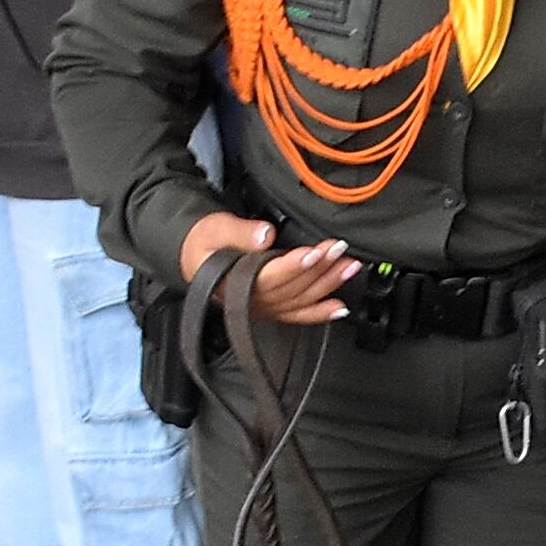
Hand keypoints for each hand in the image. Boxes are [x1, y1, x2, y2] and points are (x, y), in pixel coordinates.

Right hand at [180, 210, 357, 325]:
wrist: (195, 258)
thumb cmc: (205, 243)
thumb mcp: (214, 229)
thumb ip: (239, 233)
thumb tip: (264, 235)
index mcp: (234, 282)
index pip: (269, 275)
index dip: (294, 266)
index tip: (315, 253)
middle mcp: (253, 301)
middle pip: (292, 287)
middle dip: (320, 268)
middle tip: (340, 250)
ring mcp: (264, 309)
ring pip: (300, 299)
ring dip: (328, 285)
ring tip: (349, 267)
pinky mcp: (272, 310)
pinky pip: (299, 316)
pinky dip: (321, 313)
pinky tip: (341, 308)